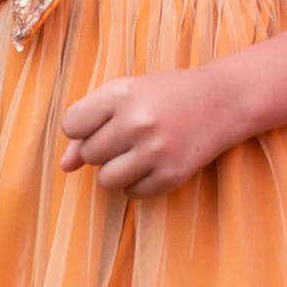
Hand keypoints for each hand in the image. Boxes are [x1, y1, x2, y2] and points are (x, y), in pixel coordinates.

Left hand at [59, 67, 244, 198]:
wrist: (222, 100)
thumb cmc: (164, 95)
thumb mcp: (125, 95)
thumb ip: (89, 126)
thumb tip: (64, 167)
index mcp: (121, 92)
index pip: (71, 125)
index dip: (83, 127)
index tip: (103, 120)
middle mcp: (137, 121)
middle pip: (89, 155)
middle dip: (103, 148)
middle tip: (129, 133)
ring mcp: (156, 150)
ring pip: (106, 179)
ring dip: (118, 169)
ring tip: (139, 150)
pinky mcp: (172, 175)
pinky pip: (132, 193)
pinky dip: (139, 182)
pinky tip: (156, 162)